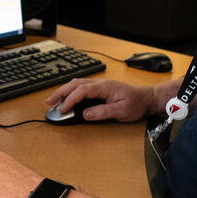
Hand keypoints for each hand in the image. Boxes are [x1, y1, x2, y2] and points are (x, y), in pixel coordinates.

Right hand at [45, 77, 160, 122]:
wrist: (147, 98)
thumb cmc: (136, 104)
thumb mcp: (121, 111)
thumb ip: (102, 112)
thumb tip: (85, 114)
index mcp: (104, 87)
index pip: (81, 91)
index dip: (70, 100)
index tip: (62, 109)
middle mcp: (100, 83)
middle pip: (75, 84)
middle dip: (60, 92)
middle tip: (49, 102)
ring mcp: (100, 85)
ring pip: (77, 84)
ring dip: (64, 91)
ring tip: (54, 100)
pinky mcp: (100, 89)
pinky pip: (82, 87)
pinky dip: (71, 91)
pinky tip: (67, 96)